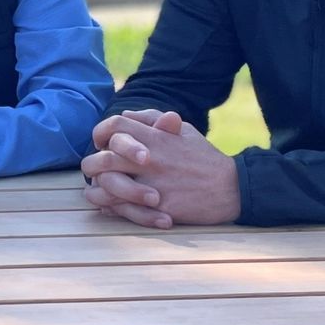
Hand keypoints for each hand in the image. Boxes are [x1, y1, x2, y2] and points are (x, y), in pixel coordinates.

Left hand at [81, 110, 240, 227]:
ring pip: (106, 187)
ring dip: (98, 190)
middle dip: (92, 166)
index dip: (101, 132)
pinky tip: (111, 207)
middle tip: (96, 171)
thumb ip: (153, 120)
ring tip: (100, 192)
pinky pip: (122, 209)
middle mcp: (150, 159)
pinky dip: (111, 208)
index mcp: (155, 138)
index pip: (115, 125)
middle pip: (100, 159)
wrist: (232, 188)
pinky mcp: (158, 208)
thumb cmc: (204, 158)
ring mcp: (152, 184)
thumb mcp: (183, 131)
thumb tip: (125, 115)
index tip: (101, 143)